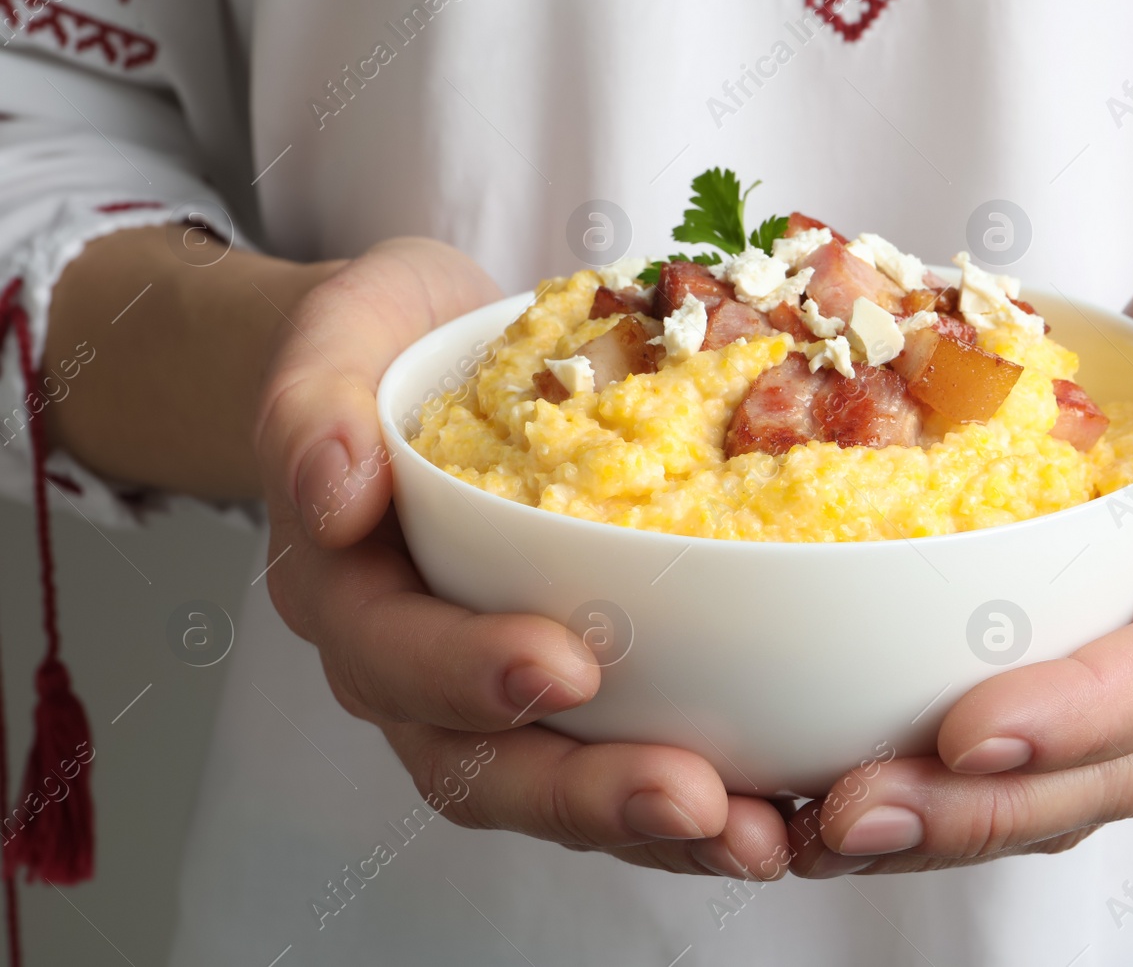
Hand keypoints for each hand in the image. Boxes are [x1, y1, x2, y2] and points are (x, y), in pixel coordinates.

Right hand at [255, 239, 789, 878]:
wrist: (423, 356)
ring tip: (756, 834)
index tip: (565, 664)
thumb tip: (335, 488)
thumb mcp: (337, 338)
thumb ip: (314, 409)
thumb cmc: (384, 347)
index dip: (468, 673)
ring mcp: (489, 688)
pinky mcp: (571, 684)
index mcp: (347, 591)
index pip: (393, 652)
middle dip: (586, 792)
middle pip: (479, 765)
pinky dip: (696, 792)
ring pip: (557, 784)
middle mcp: (412, 664)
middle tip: (693, 798)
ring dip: (654, 822)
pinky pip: (619, 755)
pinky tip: (779, 802)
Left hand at [786, 263, 1132, 875]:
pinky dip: (960, 807)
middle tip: (854, 816)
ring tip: (831, 833)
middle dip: (987, 807)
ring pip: (1084, 799)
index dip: (1078, 712)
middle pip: (1123, 769)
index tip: (964, 733)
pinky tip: (855, 811)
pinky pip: (1056, 782)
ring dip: (957, 828)